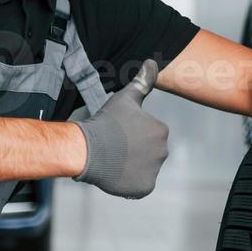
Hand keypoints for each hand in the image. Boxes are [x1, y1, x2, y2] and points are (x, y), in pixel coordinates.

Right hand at [71, 59, 168, 198]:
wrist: (87, 149)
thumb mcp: (125, 98)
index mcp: (161, 130)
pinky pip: (139, 186)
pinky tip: (116, 174)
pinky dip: (129, 183)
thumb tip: (153, 62)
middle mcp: (163, 151)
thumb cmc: (105, 122)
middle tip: (114, 148)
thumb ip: (142, 81)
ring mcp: (154, 171)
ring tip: (113, 160)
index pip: (148, 135)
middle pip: (148, 153)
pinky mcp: (144, 188)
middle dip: (133, 152)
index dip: (131, 135)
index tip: (117, 134)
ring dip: (131, 167)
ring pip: (143, 169)